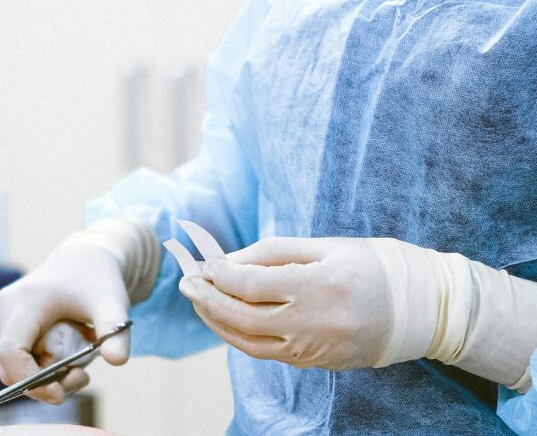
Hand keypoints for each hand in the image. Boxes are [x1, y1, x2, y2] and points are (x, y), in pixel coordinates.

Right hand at [0, 218, 157, 403]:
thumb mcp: (113, 304)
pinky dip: (38, 365)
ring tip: (79, 364)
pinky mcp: (7, 321)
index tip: (60, 394)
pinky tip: (66, 354)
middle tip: (82, 377)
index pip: (10, 352)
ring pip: (12, 364)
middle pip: (10, 364)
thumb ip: (115, 332)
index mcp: (26, 300)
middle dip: (43, 382)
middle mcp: (7, 307)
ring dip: (42, 375)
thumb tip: (117, 361)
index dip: (29, 381)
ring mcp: (4, 314)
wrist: (88, 259)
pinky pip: (16, 356)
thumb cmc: (99, 280)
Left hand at [181, 235, 536, 386]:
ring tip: (198, 300)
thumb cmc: (372, 265)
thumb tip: (227, 261)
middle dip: (208, 300)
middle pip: (243, 317)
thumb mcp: (325, 246)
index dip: (219, 274)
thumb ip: (273, 253)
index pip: (252, 284)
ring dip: (217, 322)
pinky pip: (268, 354)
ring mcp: (317, 348)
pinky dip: (240, 337)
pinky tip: (226, 320)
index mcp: (320, 285)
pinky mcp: (319, 362)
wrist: (423, 308)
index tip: (199, 263)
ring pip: (250, 342)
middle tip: (186, 282)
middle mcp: (316, 321)